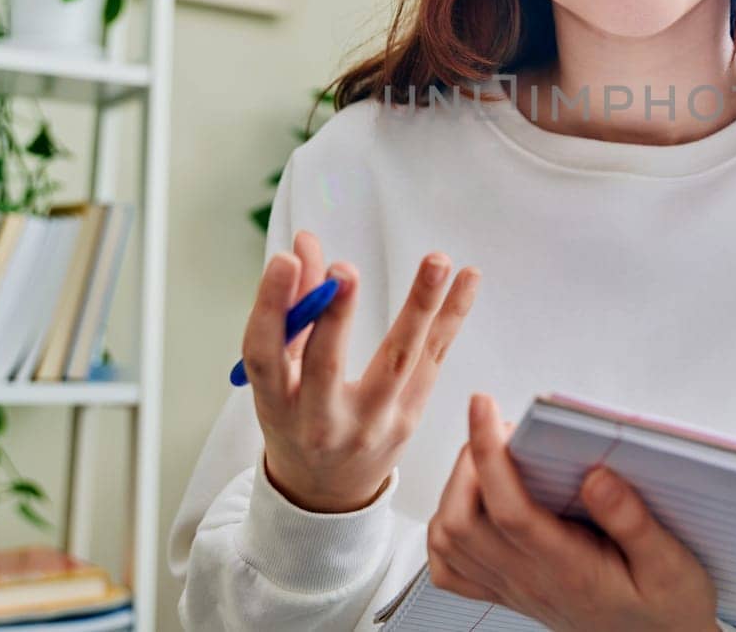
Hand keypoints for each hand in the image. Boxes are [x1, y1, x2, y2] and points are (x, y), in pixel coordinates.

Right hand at [242, 230, 481, 512]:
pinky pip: (433, 359)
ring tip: (437, 261)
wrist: (327, 493)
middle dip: (337, 315)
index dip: (271, 309)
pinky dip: (452, 316)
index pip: (266, 357)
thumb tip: (306, 243)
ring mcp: (372, 424)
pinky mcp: (410, 418)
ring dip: (420, 306)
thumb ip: (295, 306)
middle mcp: (321, 421)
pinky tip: (468, 279)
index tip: (284, 263)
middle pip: (328, 366)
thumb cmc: (297, 419)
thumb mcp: (282, 373)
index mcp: (277, 407)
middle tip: (346, 270)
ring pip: (399, 362)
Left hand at [426, 392, 718, 631]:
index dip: (489, 452)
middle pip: (464, 520)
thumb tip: (596, 476)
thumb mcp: (672, 566)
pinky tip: (469, 503)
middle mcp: (531, 580)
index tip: (485, 406)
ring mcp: (512, 589)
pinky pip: (451, 568)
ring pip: (449, 539)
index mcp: (570, 568)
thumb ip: (633, 522)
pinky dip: (444, 529)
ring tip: (490, 456)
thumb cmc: (666, 607)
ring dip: (455, 488)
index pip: (509, 507)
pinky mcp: (506, 593)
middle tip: (500, 429)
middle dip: (469, 461)